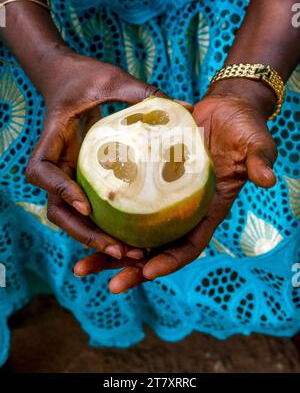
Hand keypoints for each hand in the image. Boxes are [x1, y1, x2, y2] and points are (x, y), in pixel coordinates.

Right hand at [25, 49, 165, 259]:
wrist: (66, 76)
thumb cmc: (85, 76)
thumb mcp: (113, 80)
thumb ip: (143, 93)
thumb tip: (187, 109)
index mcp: (54, 139)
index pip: (42, 171)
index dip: (59, 190)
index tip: (86, 203)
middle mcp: (56, 162)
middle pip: (57, 208)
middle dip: (83, 232)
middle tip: (120, 248)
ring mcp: (66, 173)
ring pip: (70, 216)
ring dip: (94, 238)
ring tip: (131, 253)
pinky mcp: (80, 177)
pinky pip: (87, 207)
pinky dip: (103, 226)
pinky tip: (132, 239)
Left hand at [74, 78, 277, 292]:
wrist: (224, 109)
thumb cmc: (243, 128)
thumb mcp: (255, 142)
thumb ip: (259, 160)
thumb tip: (266, 179)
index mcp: (209, 209)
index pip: (190, 244)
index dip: (171, 261)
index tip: (147, 272)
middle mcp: (184, 209)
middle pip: (157, 248)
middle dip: (133, 269)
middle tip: (108, 283)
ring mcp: (165, 197)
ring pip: (135, 232)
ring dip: (111, 251)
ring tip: (82, 266)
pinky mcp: (150, 180)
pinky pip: (128, 204)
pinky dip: (109, 216)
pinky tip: (86, 223)